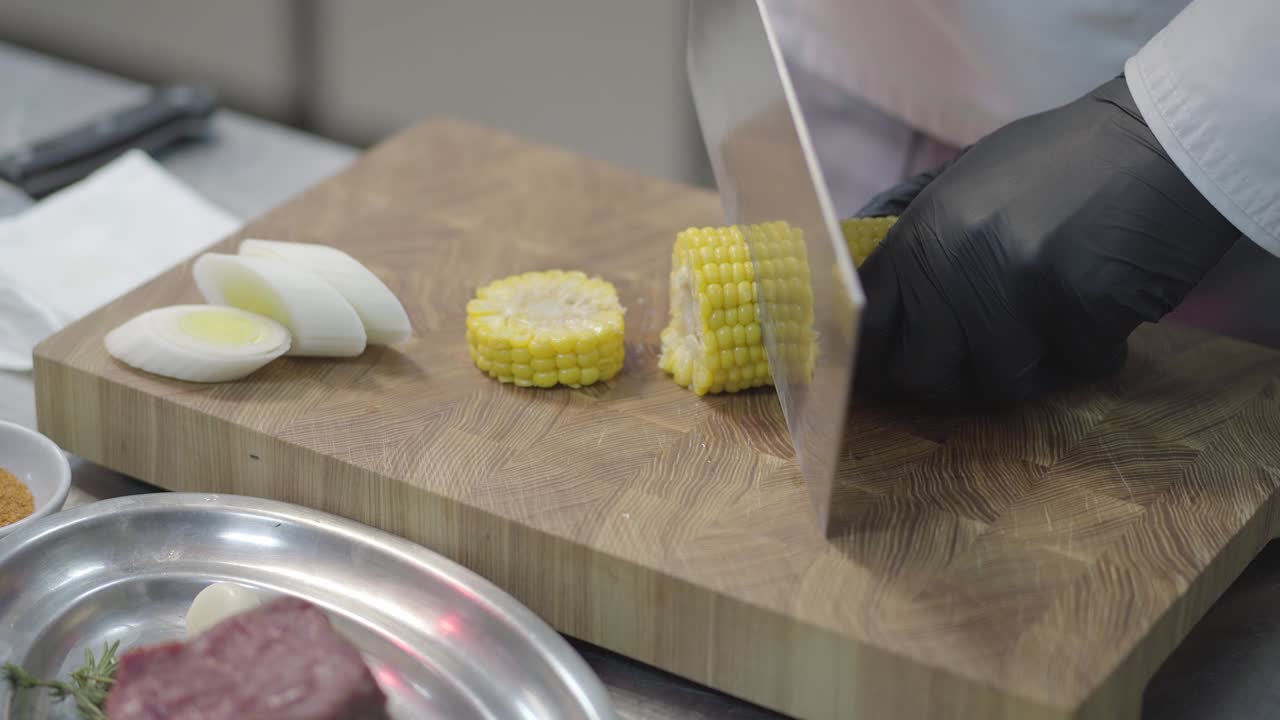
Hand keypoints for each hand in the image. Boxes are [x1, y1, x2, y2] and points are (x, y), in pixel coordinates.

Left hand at [851, 76, 1241, 408]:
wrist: (1166, 136)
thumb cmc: (1061, 160)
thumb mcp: (964, 179)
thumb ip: (909, 232)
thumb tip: (852, 282)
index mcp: (921, 233)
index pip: (867, 327)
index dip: (878, 358)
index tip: (900, 366)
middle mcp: (956, 263)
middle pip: (923, 373)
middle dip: (958, 373)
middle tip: (995, 346)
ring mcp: (1018, 288)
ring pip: (1001, 383)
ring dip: (1035, 365)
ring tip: (1058, 316)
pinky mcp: (1083, 307)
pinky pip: (1078, 367)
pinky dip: (1096, 349)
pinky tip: (1107, 303)